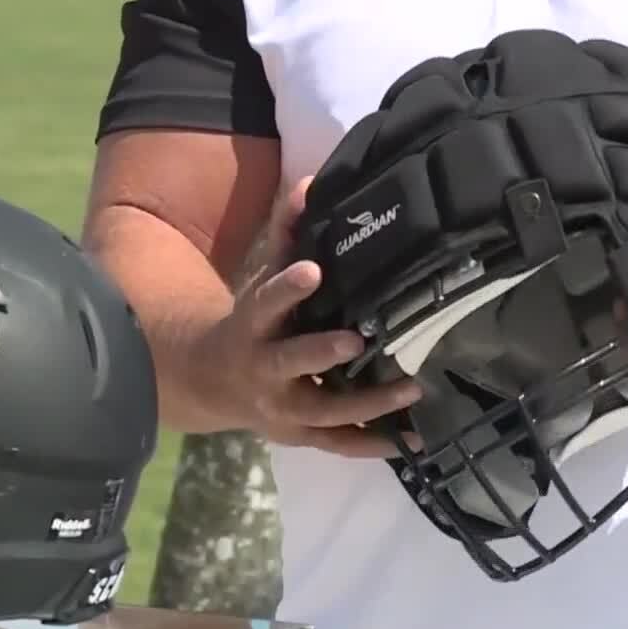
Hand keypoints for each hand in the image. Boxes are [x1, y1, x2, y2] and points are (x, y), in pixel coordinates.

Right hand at [193, 176, 422, 457]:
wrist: (213, 382)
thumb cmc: (252, 323)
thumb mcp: (260, 279)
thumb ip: (286, 235)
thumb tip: (308, 184)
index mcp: (253, 327)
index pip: (266, 304)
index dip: (287, 288)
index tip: (312, 270)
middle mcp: (265, 372)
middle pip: (292, 363)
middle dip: (322, 353)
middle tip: (359, 341)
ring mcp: (284, 410)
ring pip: (325, 411)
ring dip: (368, 403)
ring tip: (412, 389)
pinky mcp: (303, 436)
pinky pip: (340, 444)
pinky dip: (375, 443)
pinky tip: (414, 438)